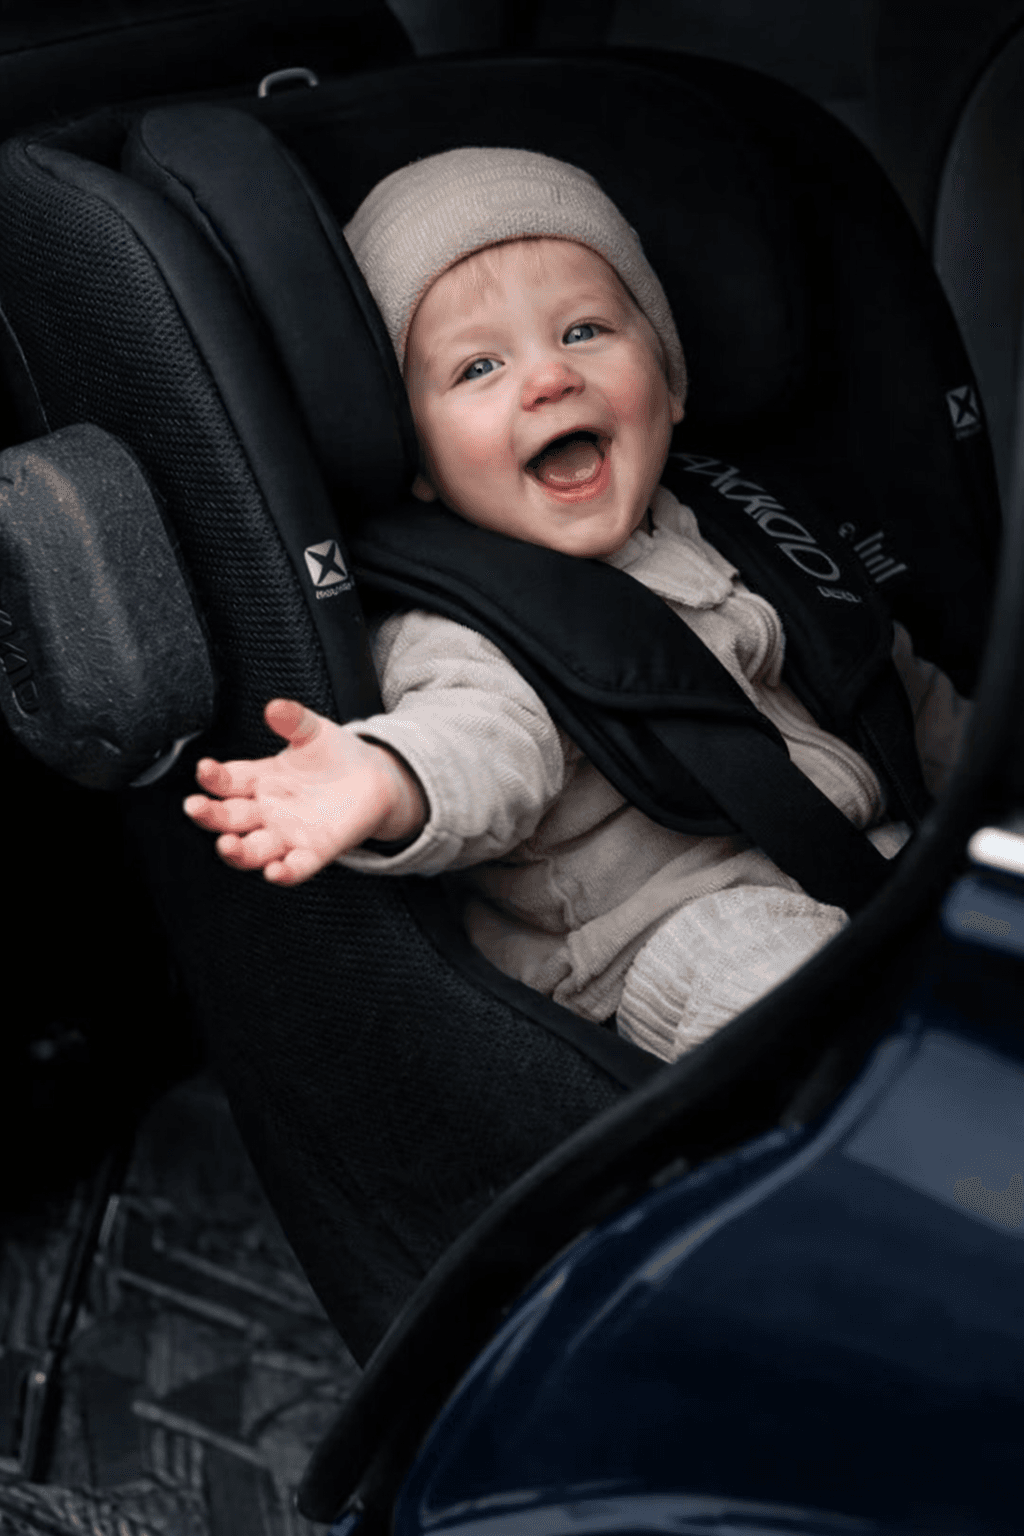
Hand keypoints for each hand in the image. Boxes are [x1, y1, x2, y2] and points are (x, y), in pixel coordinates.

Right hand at [183, 698, 426, 884]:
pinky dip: (285, 873)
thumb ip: (293, 720)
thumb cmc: (334, 755)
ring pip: (252, 851)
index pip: (226, 781)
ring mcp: (287, 834)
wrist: (373, 778)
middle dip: (209, 815)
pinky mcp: (315, 851)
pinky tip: (276, 872)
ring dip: (236, 852)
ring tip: (227, 845)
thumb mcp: (312, 732)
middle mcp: (266, 811)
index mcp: (259, 780)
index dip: (212, 777)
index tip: (204, 769)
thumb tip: (276, 707)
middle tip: (195, 807)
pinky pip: (295, 868)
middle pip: (228, 818)